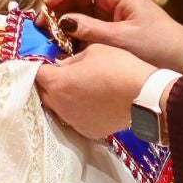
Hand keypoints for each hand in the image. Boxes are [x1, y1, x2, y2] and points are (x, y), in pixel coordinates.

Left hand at [36, 43, 155, 138]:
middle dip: (50, 84)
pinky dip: (79, 112)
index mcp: (58, 83)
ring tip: (80, 90)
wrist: (144, 96)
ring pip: (59, 109)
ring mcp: (73, 121)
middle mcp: (60, 106)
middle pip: (44, 94)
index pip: (37, 74)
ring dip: (63, 99)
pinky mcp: (87, 132)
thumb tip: (62, 66)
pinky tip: (93, 104)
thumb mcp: (93, 51)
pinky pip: (75, 119)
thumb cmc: (119, 67)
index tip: (49, 64)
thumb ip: (71, 60)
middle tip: (63, 75)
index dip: (42, 67)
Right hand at [45, 0, 182, 72]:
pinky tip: (64, 44)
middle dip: (58, 5)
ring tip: (50, 37)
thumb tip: (63, 21)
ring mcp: (110, 11)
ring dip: (63, 20)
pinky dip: (74, 30)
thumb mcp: (123, 39)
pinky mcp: (110, 26)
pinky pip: (85, 22)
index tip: (49, 7)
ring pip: (78, 8)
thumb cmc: (159, 45)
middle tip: (43, 26)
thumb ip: (91, 30)